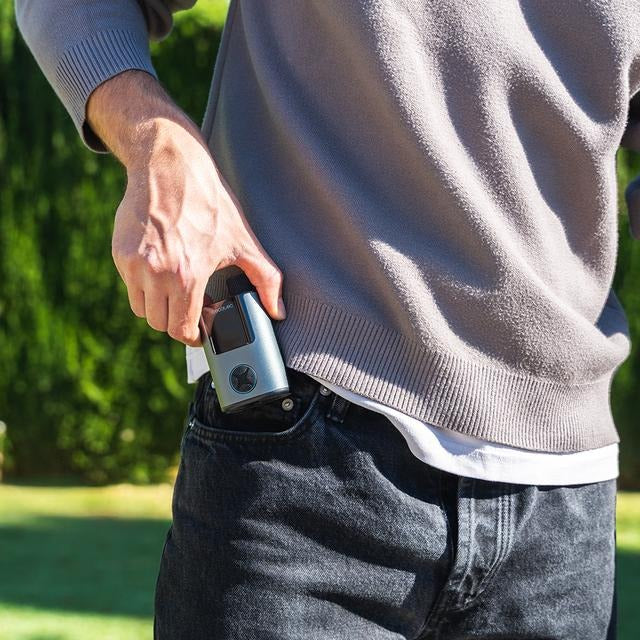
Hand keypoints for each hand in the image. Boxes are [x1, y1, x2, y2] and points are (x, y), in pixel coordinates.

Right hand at [87, 71, 285, 345]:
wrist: (170, 166)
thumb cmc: (209, 203)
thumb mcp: (243, 241)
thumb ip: (266, 279)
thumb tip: (278, 311)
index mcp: (187, 276)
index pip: (182, 330)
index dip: (194, 334)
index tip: (201, 328)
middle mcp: (157, 274)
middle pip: (160, 324)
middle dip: (178, 321)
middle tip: (193, 307)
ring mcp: (135, 264)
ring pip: (142, 310)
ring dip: (160, 307)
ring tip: (178, 289)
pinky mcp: (120, 254)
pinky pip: (130, 286)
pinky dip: (144, 286)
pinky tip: (163, 269)